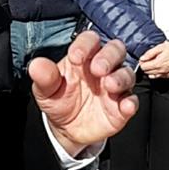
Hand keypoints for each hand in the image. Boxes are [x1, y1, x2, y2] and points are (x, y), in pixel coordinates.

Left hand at [28, 31, 137, 156]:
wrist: (66, 129)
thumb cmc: (59, 100)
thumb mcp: (46, 90)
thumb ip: (44, 77)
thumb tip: (36, 65)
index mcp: (83, 57)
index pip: (90, 40)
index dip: (85, 44)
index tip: (76, 56)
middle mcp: (102, 67)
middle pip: (115, 50)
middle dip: (108, 56)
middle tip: (98, 68)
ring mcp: (114, 86)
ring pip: (126, 73)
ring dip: (120, 77)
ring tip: (109, 85)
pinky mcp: (121, 106)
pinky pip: (132, 101)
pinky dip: (130, 103)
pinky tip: (125, 106)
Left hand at [138, 40, 168, 78]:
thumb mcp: (160, 47)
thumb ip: (149, 53)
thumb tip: (142, 58)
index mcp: (157, 64)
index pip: (143, 67)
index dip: (142, 62)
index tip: (144, 59)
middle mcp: (161, 71)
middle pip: (147, 72)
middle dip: (146, 66)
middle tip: (149, 60)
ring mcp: (166, 74)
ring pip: (153, 75)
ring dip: (151, 70)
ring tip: (155, 62)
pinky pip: (160, 76)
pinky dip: (158, 73)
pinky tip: (160, 66)